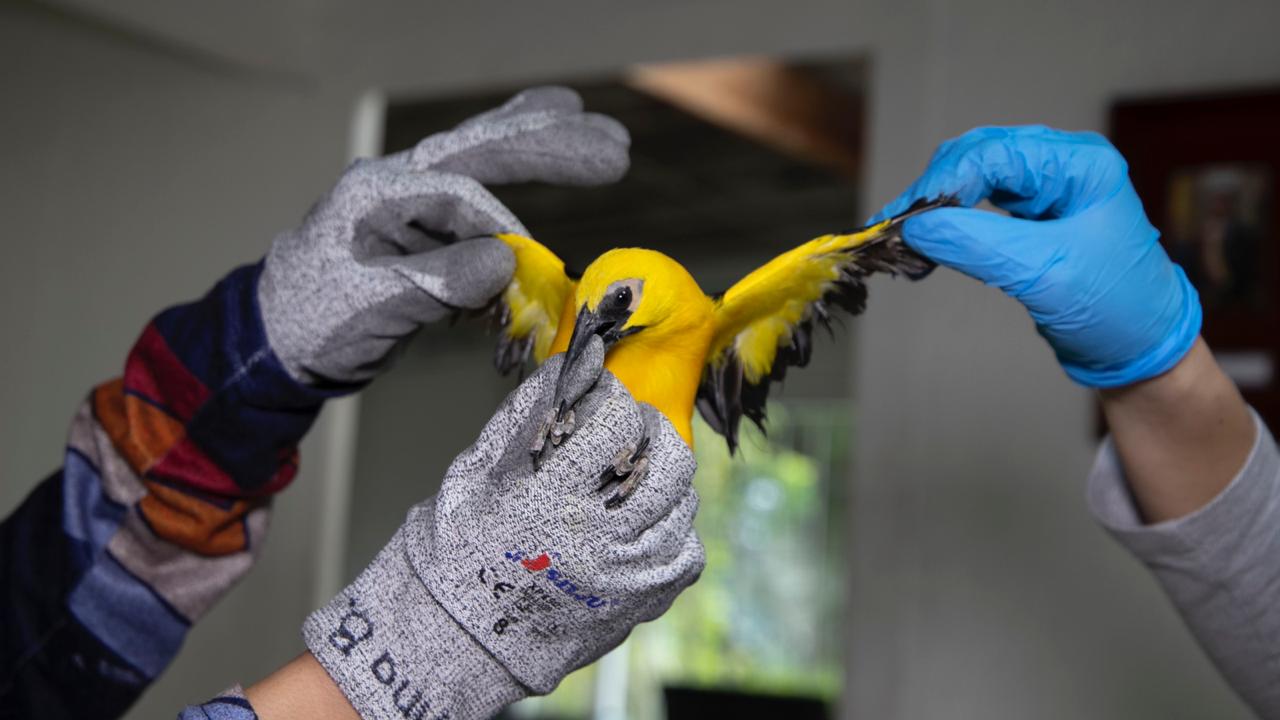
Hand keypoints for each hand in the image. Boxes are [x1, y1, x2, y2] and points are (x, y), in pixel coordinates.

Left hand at [259, 86, 629, 384]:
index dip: (503, 233)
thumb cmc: (311, 323)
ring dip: (534, 145)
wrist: (277, 345)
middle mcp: (397, 185)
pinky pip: (477, 198)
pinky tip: (543, 149)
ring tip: (584, 121)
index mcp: (378, 192)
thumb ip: (435, 282)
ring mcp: (410, 204)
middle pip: (481, 151)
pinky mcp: (421, 231)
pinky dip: (512, 179)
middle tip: (612, 144)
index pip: (460, 197)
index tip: (530, 272)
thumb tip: (504, 262)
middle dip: (546, 144)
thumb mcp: (371, 306)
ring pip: (480, 162)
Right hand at [300, 338, 703, 718]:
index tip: (602, 397)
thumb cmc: (455, 547)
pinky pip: (686, 555)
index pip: (616, 423)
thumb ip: (524, 415)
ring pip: (682, 505)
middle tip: (632, 429)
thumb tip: (570, 364)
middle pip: (668, 463)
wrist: (455, 638)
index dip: (613, 398)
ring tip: (635, 478)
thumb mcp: (473, 472)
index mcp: (547, 499)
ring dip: (664, 480)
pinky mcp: (638, 605)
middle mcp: (595, 539)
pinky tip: (644, 526)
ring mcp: (624, 577)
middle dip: (654, 431)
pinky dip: (673, 532)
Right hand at [871, 125, 1200, 387]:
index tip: (905, 219)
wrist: (1141, 348)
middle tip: (897, 227)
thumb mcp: (1044, 274)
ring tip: (908, 237)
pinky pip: (980, 204)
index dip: (942, 183)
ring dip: (939, 204)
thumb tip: (915, 226)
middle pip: (978, 155)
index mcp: (1080, 165)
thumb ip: (977, 244)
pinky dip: (951, 220)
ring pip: (974, 177)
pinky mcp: (1034, 216)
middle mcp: (1064, 166)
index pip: (993, 153)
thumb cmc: (1114, 308)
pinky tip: (931, 241)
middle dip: (935, 189)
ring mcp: (1049, 189)